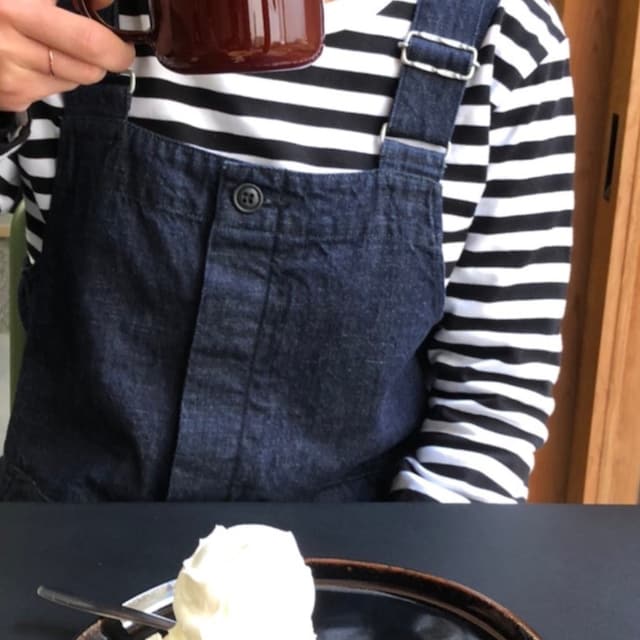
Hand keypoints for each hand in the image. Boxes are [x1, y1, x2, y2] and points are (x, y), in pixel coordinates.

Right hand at [0, 0, 134, 111]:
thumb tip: (107, 0)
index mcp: (14, 10)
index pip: (89, 42)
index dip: (115, 45)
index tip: (123, 41)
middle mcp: (10, 49)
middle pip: (90, 70)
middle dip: (107, 60)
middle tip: (111, 47)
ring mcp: (9, 80)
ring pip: (73, 82)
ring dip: (78, 66)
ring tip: (53, 42)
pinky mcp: (8, 98)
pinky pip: (51, 91)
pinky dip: (53, 76)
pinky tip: (31, 56)